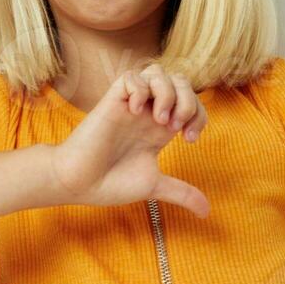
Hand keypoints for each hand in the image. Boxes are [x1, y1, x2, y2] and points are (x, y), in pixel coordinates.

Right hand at [46, 63, 210, 216]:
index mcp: (160, 128)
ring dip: (167, 92)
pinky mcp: (111, 101)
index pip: (191, 102)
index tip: (189, 139)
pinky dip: (140, 88)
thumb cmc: (110, 184)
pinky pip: (131, 76)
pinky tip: (134, 110)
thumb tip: (206, 211)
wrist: (78, 183)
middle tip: (175, 127)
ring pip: (157, 72)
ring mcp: (130, 104)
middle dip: (188, 100)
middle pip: (180, 81)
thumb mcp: (154, 187)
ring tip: (158, 119)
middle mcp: (148, 112)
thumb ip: (181, 193)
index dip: (199, 114)